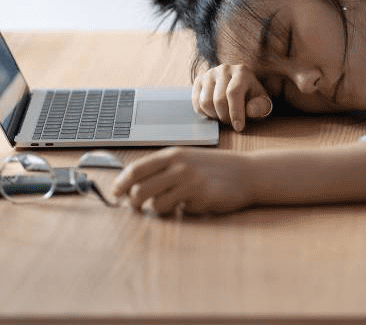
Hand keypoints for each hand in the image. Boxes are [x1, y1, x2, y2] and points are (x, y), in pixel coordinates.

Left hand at [111, 147, 253, 215]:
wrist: (248, 172)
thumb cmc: (215, 168)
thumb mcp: (188, 158)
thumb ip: (164, 167)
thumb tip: (133, 184)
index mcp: (172, 154)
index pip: (136, 169)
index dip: (121, 184)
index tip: (116, 194)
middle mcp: (179, 166)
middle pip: (140, 191)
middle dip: (135, 203)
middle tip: (138, 207)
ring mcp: (190, 182)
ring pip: (156, 205)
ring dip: (159, 210)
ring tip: (171, 205)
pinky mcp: (201, 197)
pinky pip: (179, 211)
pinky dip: (182, 211)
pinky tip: (195, 203)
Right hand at [192, 64, 272, 131]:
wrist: (240, 87)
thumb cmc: (252, 98)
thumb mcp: (262, 103)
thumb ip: (260, 107)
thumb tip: (251, 111)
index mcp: (242, 72)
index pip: (234, 93)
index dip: (235, 112)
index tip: (238, 127)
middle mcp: (224, 69)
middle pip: (218, 100)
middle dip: (225, 117)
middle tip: (231, 121)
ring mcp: (209, 74)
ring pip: (205, 103)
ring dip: (214, 116)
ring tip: (223, 115)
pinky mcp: (199, 80)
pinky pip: (196, 103)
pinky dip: (205, 113)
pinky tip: (214, 112)